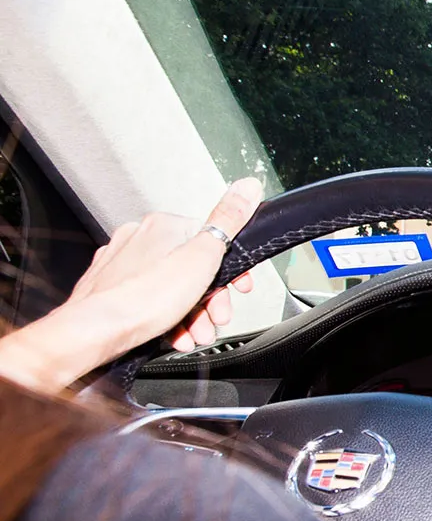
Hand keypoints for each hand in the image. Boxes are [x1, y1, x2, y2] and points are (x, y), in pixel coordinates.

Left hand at [0, 178, 261, 392]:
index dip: (231, 270)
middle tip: (216, 317)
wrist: (95, 332)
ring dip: (190, 312)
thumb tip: (247, 186)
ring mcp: (121, 264)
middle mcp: (138, 239)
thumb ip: (228, 220)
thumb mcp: (202, 257)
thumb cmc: (142, 298)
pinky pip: (148, 300)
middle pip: (191, 267)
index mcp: (163, 226)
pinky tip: (173, 333)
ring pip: (169, 287)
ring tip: (195, 332)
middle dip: (210, 298)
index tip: (239, 288)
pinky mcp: (109, 289)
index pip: (212, 240)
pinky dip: (165, 317)